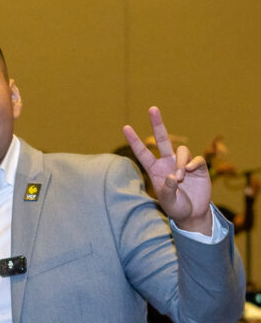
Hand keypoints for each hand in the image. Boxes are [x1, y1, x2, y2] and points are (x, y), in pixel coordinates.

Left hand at [123, 107, 211, 234]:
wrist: (193, 213)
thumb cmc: (176, 207)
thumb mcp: (168, 201)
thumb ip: (167, 190)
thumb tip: (172, 176)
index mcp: (155, 170)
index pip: (142, 152)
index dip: (134, 140)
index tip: (125, 127)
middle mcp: (167, 163)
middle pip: (162, 139)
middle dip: (157, 124)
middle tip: (152, 108)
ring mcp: (182, 163)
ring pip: (181, 151)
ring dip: (180, 163)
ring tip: (180, 178)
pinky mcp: (197, 167)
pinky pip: (195, 159)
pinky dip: (193, 164)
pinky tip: (190, 171)